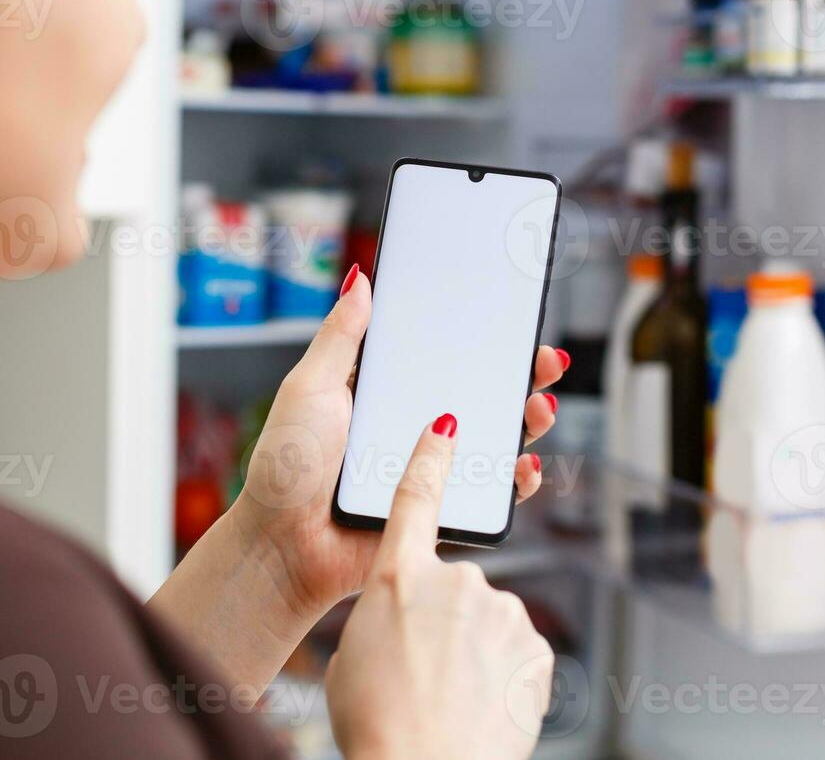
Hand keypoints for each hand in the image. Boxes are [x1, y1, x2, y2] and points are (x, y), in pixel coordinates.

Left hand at [232, 265, 570, 620]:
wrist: (282, 546)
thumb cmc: (286, 466)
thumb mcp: (310, 387)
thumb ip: (340, 337)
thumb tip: (362, 279)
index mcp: (385, 393)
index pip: (443, 357)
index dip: (479, 339)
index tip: (511, 321)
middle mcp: (413, 428)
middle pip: (480, 396)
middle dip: (520, 377)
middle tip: (543, 364)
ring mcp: (431, 470)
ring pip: (494, 442)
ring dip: (526, 424)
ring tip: (538, 409)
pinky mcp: (440, 512)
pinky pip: (490, 497)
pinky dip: (516, 483)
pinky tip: (525, 467)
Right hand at [325, 414, 554, 758]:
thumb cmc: (376, 724)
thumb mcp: (351, 658)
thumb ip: (381, 617)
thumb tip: (403, 617)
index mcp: (396, 577)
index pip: (415, 497)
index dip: (431, 456)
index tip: (448, 422)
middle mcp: (454, 581)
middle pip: (451, 586)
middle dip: (440, 622)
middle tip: (419, 672)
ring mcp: (500, 611)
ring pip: (486, 623)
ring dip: (470, 653)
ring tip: (445, 698)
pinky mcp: (535, 646)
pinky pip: (514, 653)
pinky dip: (499, 676)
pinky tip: (477, 707)